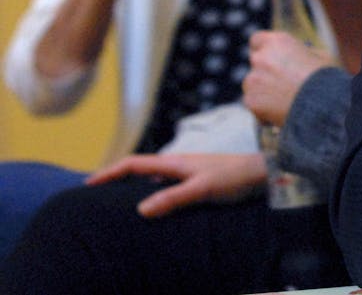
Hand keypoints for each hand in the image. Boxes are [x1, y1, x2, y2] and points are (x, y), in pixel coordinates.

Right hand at [85, 152, 264, 217]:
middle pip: (139, 168)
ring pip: (152, 177)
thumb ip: (174, 197)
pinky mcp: (197, 180)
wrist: (263, 172)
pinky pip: (166, 184)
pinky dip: (151, 191)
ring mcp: (187, 171)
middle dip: (115, 178)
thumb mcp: (203, 188)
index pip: (133, 163)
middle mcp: (178, 164)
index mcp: (174, 162)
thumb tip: (140, 209)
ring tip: (116, 201)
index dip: (109, 172)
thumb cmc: (235, 177)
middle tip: (94, 194)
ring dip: (133, 185)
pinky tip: (153, 205)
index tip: (88, 183)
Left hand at [243, 30, 333, 125]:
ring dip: (263, 90)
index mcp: (278, 42)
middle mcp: (261, 57)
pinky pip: (254, 103)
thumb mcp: (320, 57)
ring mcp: (253, 79)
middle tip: (280, 82)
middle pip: (255, 62)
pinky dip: (263, 108)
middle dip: (265, 71)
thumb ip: (302, 53)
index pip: (257, 40)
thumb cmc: (325, 78)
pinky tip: (280, 111)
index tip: (270, 57)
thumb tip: (299, 55)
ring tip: (284, 100)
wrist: (322, 104)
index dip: (263, 49)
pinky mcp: (250, 100)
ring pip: (252, 84)